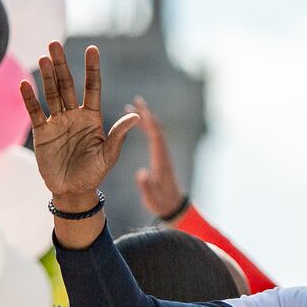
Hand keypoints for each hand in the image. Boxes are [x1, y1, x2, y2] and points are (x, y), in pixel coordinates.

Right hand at [21, 42, 137, 202]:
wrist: (73, 191)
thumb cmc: (94, 173)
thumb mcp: (109, 154)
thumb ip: (118, 134)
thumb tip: (137, 117)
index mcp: (93, 117)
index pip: (92, 87)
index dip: (92, 69)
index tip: (92, 49)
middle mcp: (74, 115)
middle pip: (67, 85)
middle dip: (62, 65)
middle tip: (55, 44)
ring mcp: (57, 122)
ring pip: (51, 94)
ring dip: (47, 76)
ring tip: (44, 57)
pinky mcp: (42, 132)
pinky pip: (35, 112)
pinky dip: (30, 99)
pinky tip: (25, 84)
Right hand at [129, 96, 186, 219]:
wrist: (173, 206)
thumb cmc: (162, 203)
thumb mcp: (151, 198)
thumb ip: (146, 186)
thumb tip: (140, 173)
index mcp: (161, 161)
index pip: (156, 138)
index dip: (149, 123)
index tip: (141, 110)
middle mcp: (163, 154)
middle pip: (156, 130)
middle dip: (147, 115)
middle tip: (136, 100)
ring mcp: (162, 155)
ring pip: (155, 132)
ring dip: (145, 119)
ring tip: (133, 106)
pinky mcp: (160, 157)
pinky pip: (153, 138)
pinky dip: (146, 127)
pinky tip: (137, 123)